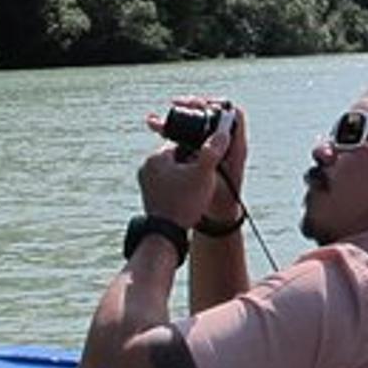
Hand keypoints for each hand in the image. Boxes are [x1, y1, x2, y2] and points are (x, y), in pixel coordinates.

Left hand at [138, 98, 241, 227]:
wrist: (165, 235)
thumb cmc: (183, 203)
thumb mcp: (203, 174)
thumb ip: (212, 151)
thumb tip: (222, 132)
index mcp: (156, 158)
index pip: (182, 144)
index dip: (198, 152)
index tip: (207, 163)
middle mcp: (146, 168)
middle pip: (177, 158)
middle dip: (191, 166)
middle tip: (203, 179)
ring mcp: (145, 183)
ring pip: (172, 173)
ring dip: (185, 179)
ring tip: (196, 192)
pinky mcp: (148, 197)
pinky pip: (166, 186)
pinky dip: (177, 190)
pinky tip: (186, 200)